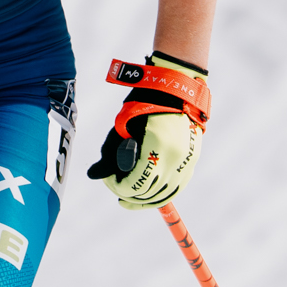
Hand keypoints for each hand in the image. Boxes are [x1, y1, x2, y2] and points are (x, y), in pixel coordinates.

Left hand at [86, 52, 209, 209]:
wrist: (175, 87)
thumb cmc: (144, 102)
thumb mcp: (123, 125)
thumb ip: (110, 153)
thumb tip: (93, 175)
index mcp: (157, 145)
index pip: (135, 182)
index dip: (117, 187)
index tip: (107, 181)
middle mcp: (176, 156)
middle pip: (149, 192)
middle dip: (128, 194)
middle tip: (115, 189)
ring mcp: (188, 160)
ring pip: (164, 194)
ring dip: (144, 200)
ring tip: (128, 199)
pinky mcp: (193, 160)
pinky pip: (177, 187)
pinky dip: (161, 195)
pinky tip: (148, 197)